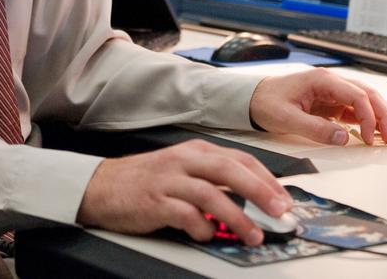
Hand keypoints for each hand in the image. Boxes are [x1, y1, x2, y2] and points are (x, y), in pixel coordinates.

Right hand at [76, 140, 291, 245]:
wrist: (102, 185)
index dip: (266, 178)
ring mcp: (168, 180)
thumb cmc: (146, 180)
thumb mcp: (183, 169)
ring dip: (236, 216)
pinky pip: (184, 215)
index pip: (239, 159)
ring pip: (210, 194)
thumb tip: (253, 199)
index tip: (284, 197)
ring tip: (253, 234)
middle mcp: (184, 161)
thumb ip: (214, 179)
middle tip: (279, 211)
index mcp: (195, 151)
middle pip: (228, 170)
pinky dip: (200, 227)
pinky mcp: (154, 202)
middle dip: (259, 191)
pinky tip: (207, 235)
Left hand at [249, 68, 386, 146]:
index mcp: (322, 80)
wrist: (252, 98)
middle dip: (383, 115)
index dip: (368, 117)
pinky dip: (368, 120)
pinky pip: (355, 109)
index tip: (368, 137)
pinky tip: (376, 132)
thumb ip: (315, 129)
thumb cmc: (266, 102)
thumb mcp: (286, 118)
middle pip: (367, 94)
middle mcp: (331, 82)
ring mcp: (332, 92)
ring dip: (380, 116)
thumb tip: (343, 138)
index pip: (356, 95)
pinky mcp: (331, 102)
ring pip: (365, 100)